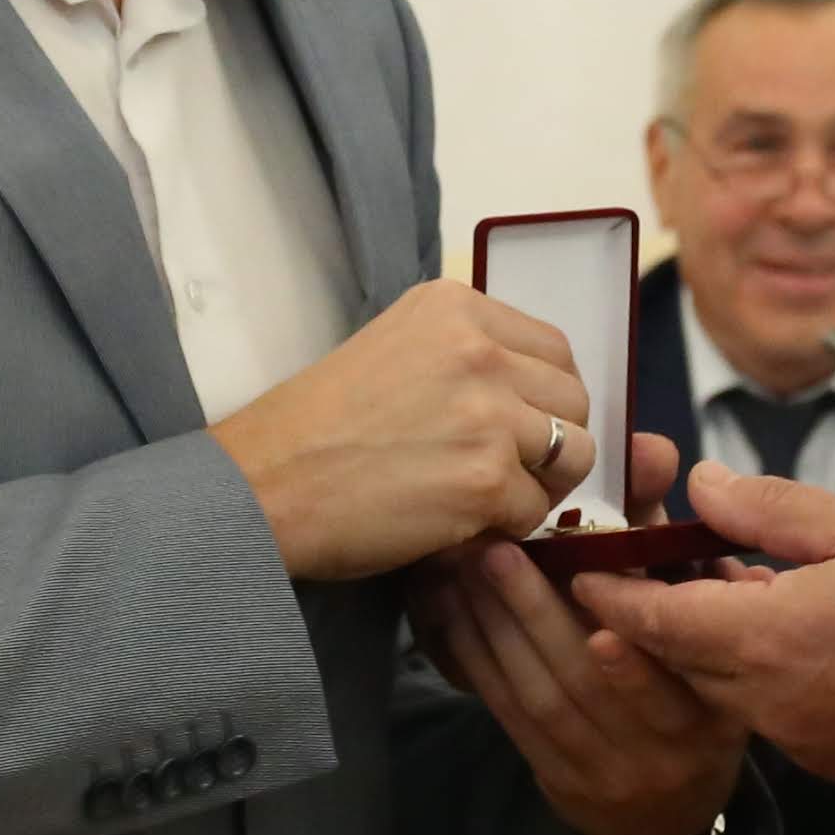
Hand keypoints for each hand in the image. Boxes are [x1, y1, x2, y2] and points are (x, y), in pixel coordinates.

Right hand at [213, 281, 596, 580]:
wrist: (261, 485)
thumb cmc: (313, 428)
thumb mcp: (393, 349)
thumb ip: (461, 356)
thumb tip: (528, 394)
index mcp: (455, 307)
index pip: (554, 349)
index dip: (546, 397)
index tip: (522, 427)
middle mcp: (479, 349)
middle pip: (573, 399)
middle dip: (553, 443)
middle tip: (511, 473)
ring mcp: (487, 414)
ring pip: (572, 454)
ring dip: (541, 486)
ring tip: (492, 500)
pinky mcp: (485, 479)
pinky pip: (534, 510)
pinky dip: (505, 527)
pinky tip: (461, 526)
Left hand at [411, 442, 747, 834]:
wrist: (669, 809)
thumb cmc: (687, 680)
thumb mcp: (701, 615)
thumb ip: (667, 536)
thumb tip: (647, 448)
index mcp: (717, 708)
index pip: (677, 667)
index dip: (631, 616)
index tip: (585, 567)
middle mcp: (666, 748)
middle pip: (594, 679)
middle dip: (539, 610)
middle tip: (496, 548)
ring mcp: (608, 770)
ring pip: (543, 695)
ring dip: (496, 627)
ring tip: (462, 568)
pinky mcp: (558, 779)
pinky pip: (510, 715)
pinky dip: (476, 658)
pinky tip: (450, 610)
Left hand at [573, 460, 834, 785]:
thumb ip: (767, 511)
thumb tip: (701, 486)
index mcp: (768, 640)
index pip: (655, 622)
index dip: (612, 594)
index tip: (582, 569)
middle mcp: (774, 705)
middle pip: (683, 663)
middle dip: (661, 619)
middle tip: (651, 568)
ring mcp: (807, 742)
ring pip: (728, 693)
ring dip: (716, 649)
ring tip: (734, 590)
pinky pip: (776, 719)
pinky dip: (765, 680)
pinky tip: (794, 638)